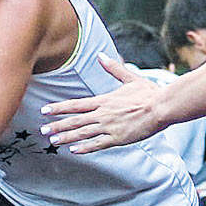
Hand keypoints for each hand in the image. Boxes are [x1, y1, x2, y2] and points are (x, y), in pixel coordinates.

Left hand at [40, 55, 165, 152]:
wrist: (162, 107)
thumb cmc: (149, 93)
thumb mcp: (130, 78)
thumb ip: (113, 68)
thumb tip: (101, 55)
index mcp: (103, 100)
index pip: (75, 104)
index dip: (59, 108)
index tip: (45, 110)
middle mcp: (103, 114)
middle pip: (74, 120)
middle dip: (57, 125)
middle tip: (43, 130)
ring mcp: (109, 127)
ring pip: (82, 134)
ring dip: (66, 137)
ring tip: (53, 141)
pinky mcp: (118, 138)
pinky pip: (97, 144)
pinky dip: (84, 148)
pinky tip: (74, 150)